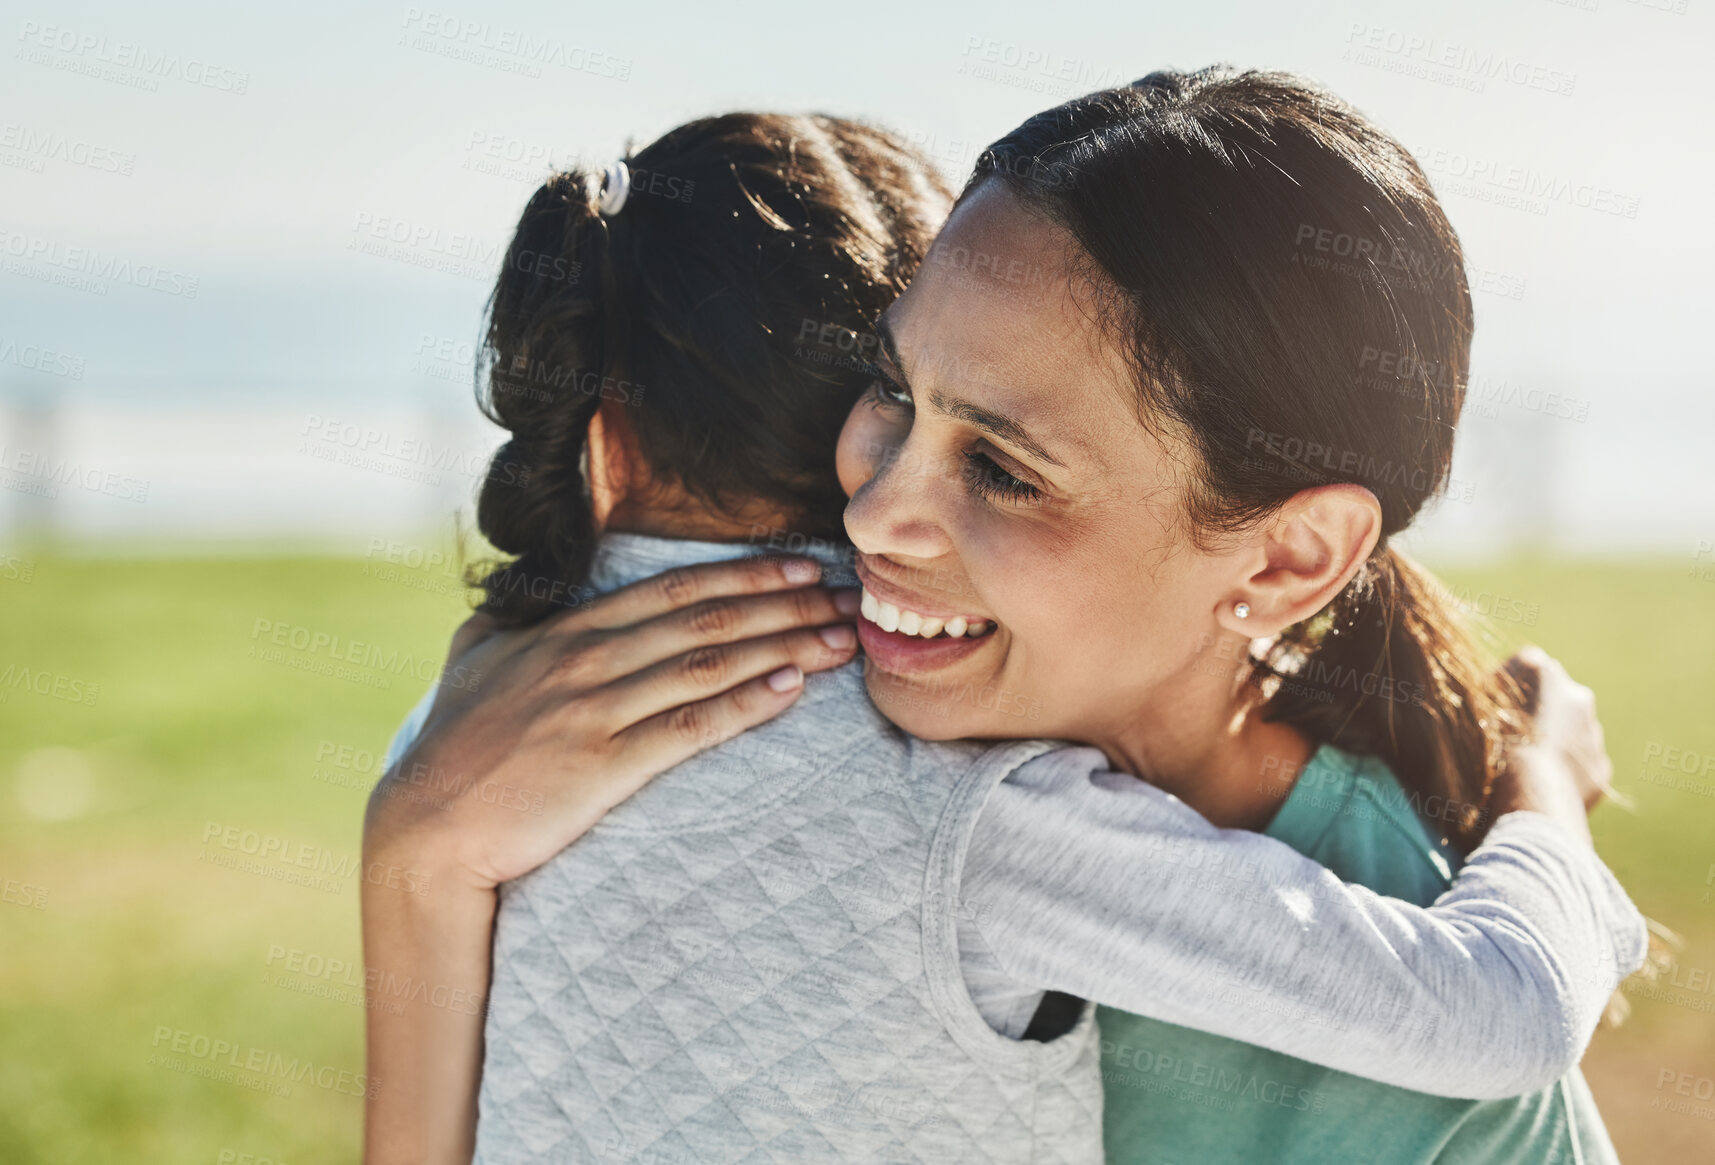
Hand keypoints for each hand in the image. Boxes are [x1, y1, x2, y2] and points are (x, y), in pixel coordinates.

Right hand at [364, 555, 858, 889]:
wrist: (425, 827)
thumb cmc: (448, 750)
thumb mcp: (466, 666)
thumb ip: (498, 630)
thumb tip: (511, 608)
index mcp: (566, 633)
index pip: (673, 590)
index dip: (744, 576)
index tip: (801, 568)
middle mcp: (588, 661)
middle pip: (706, 619)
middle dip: (787, 604)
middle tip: (850, 595)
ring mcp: (597, 712)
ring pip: (709, 664)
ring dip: (784, 646)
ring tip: (842, 638)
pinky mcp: (604, 766)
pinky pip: (689, 726)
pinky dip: (746, 703)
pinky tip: (792, 688)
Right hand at [1490, 646, 1612, 845]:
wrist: (1531, 795)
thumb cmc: (1491, 746)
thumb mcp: (1472, 709)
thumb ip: (1485, 695)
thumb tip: (1485, 696)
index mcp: (1542, 671)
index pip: (1525, 663)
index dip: (1506, 683)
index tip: (1491, 703)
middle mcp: (1575, 694)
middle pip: (1554, 695)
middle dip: (1537, 709)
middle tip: (1510, 734)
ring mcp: (1592, 732)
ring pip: (1571, 730)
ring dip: (1553, 740)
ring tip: (1524, 764)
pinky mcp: (1599, 767)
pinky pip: (1579, 763)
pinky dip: (1564, 769)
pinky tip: (1541, 783)